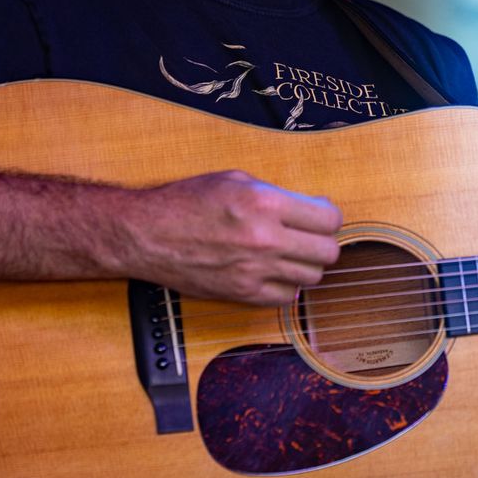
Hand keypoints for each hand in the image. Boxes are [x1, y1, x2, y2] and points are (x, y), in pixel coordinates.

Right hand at [126, 170, 342, 304]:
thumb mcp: (235, 180)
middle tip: (310, 235)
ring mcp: (255, 270)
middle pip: (328, 252)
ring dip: (307, 264)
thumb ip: (277, 194)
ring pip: (312, 277)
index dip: (329, 216)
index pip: (328, 219)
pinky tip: (274, 271)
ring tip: (290, 253)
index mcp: (265, 203)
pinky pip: (286, 297)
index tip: (321, 214)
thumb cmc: (186, 201)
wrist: (148, 235)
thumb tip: (311, 206)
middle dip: (324, 241)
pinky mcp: (243, 294)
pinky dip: (287, 285)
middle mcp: (265, 239)